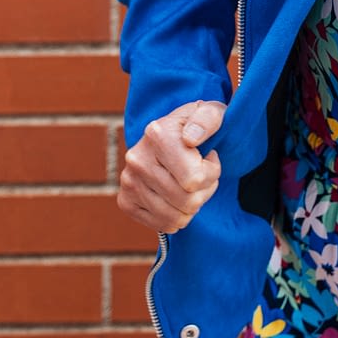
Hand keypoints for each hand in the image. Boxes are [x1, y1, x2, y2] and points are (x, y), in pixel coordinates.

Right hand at [117, 99, 225, 232]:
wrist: (172, 136)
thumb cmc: (198, 126)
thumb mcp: (211, 113)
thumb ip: (208, 119)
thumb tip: (191, 138)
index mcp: (157, 134)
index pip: (195, 179)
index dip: (212, 173)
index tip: (209, 158)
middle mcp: (137, 158)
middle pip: (187, 201)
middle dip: (204, 191)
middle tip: (203, 175)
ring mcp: (128, 181)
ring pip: (175, 217)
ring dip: (193, 206)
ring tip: (191, 186)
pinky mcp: (125, 200)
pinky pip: (161, 225)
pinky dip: (177, 217)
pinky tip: (178, 198)